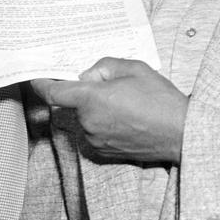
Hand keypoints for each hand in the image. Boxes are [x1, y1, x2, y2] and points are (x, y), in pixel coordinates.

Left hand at [31, 58, 185, 164]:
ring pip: (87, 119)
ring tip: (128, 106)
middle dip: (88, 94)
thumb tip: (88, 76)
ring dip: (98, 111)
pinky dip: (105, 125)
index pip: (53, 93)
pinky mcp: (105, 152)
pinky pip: (96, 133)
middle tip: (116, 88)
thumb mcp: (134, 68)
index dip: (41, 84)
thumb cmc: (160, 100)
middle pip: (75, 104)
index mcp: (91, 99)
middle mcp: (88, 122)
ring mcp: (95, 140)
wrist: (182, 134)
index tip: (37, 79)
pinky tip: (128, 121)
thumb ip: (103, 67)